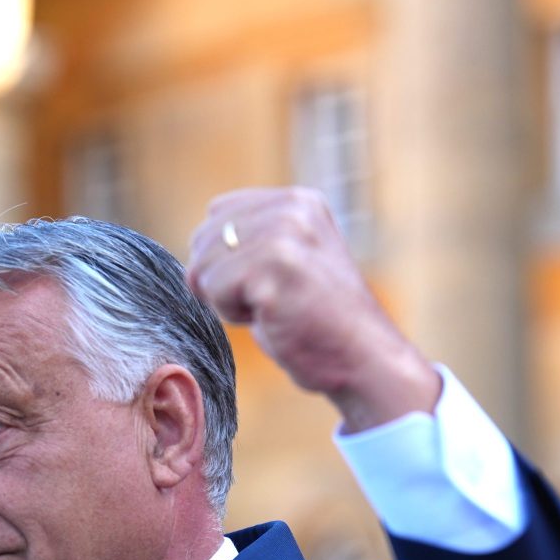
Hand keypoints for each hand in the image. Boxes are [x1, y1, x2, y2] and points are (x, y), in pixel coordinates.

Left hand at [187, 187, 440, 431]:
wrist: (362, 358)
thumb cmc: (316, 319)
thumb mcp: (290, 258)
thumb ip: (253, 237)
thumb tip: (197, 241)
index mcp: (297, 201)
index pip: (217, 213)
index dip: (222, 256)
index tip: (263, 280)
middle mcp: (291, 210)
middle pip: (204, 239)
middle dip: (220, 278)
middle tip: (270, 299)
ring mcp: (284, 237)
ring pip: (203, 267)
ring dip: (226, 299)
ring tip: (272, 307)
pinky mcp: (275, 269)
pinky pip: (213, 290)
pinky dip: (233, 315)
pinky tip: (271, 317)